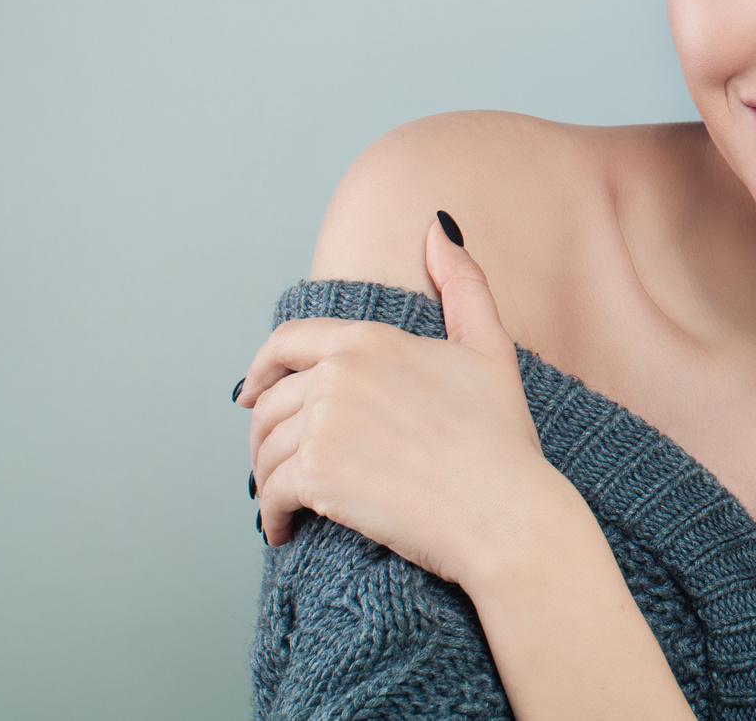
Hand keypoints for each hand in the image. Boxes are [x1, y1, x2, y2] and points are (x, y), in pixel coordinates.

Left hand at [238, 214, 558, 585]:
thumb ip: (463, 284)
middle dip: (266, 435)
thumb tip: (438, 227)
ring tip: (284, 500)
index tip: (251, 392)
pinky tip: (284, 529)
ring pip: (266, 450)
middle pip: (269, 403)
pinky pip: (270, 495)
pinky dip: (272, 516)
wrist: (504, 511)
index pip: (286, 343)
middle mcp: (339, 375)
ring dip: (267, 478)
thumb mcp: (489, 348)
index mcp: (370, 340)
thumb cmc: (501, 436)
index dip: (261, 368)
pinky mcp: (317, 476)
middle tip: (276, 463)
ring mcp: (324, 425)